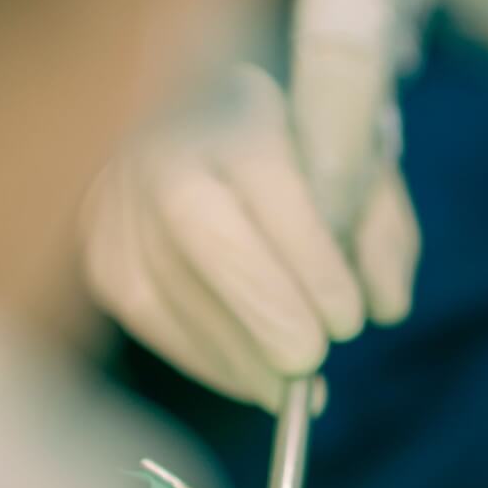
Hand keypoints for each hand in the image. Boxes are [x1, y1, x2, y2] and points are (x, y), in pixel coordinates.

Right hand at [83, 63, 417, 409]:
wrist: (216, 124)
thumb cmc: (304, 156)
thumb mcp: (364, 173)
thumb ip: (384, 232)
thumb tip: (386, 307)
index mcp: (234, 101)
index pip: (266, 176)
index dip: (305, 259)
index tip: (349, 318)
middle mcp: (159, 143)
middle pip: (195, 227)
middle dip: (258, 309)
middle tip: (309, 360)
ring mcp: (116, 199)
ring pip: (163, 286)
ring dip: (235, 353)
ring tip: (291, 387)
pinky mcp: (101, 251)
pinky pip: (149, 317)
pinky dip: (206, 358)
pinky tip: (251, 376)